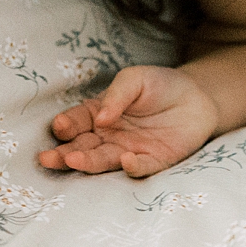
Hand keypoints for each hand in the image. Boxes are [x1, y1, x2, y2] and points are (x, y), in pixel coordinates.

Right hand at [38, 65, 219, 176]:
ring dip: (88, 163)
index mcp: (98, 115)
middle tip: (48, 158)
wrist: (197, 97)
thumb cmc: (159, 85)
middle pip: (82, 147)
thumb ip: (118, 94)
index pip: (77, 121)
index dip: (66, 125)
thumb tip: (101, 118)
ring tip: (73, 161)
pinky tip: (126, 161)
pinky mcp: (153, 161)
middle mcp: (108, 137)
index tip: (59, 126)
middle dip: (64, 153)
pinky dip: (133, 167)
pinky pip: (141, 167)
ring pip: (104, 161)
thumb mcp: (135, 79)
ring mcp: (128, 151)